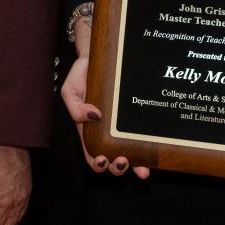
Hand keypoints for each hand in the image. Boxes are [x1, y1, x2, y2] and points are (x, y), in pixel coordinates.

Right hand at [59, 36, 147, 180]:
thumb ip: (75, 106)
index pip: (92, 154)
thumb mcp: (70, 89)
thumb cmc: (81, 74)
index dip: (97, 163)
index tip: (103, 160)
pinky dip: (149, 150)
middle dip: (117, 168)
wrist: (98, 56)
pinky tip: (154, 154)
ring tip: (142, 169)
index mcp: (89, 130)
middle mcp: (107, 132)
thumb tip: (93, 117)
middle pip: (112, 160)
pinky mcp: (135, 119)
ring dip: (136, 165)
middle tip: (122, 161)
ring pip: (131, 154)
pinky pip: (143, 137)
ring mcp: (122, 127)